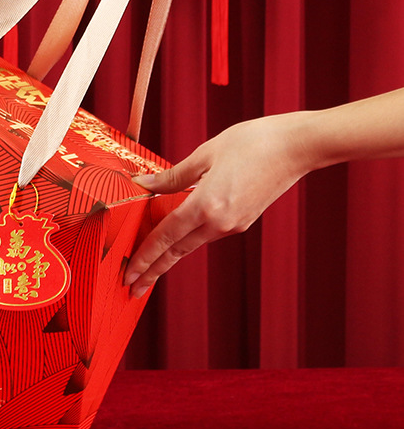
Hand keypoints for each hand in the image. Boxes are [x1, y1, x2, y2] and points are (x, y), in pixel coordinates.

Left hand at [124, 113, 314, 297]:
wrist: (299, 146)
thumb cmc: (254, 142)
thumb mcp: (206, 153)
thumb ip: (174, 176)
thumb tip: (144, 184)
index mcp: (208, 206)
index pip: (166, 237)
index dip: (145, 257)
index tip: (129, 274)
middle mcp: (221, 222)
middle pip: (177, 251)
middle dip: (153, 270)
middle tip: (132, 287)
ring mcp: (234, 224)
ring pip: (192, 243)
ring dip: (169, 256)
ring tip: (149, 268)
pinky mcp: (243, 220)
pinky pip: (207, 232)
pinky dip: (187, 239)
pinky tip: (176, 239)